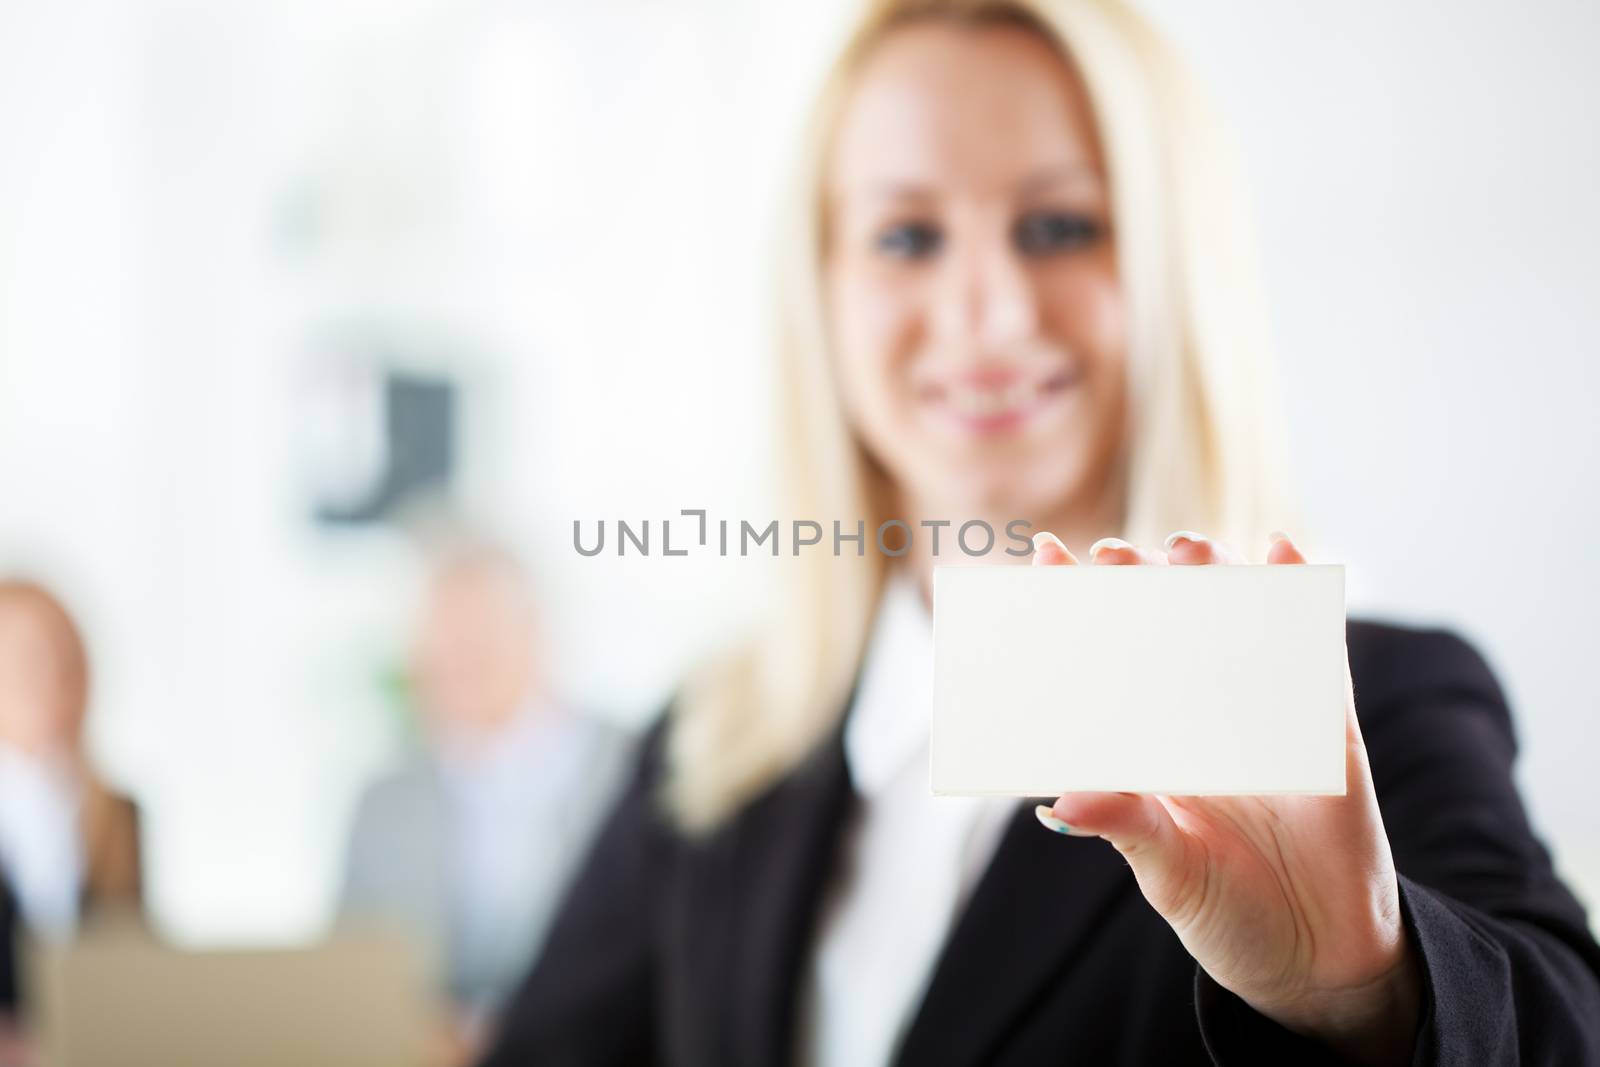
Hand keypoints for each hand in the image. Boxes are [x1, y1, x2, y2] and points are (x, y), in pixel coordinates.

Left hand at [1029, 531, 1420, 1066]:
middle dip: (1139, 585)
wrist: (1320, 956)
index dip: (1076, 612)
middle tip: (1114, 554)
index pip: (1107, 662)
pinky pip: (1314, 654)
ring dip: (1214, 580)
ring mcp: (1266, 716)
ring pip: (1237, 626)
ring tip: (1188, 548)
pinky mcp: (1326, 727)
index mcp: (1152, 745)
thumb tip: (1062, 800)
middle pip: (1168, 629)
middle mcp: (1202, 719)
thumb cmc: (1230, 913)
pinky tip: (1280, 552)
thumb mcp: (1169, 870)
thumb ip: (1125, 825)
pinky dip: (1302, 603)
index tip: (1042, 560)